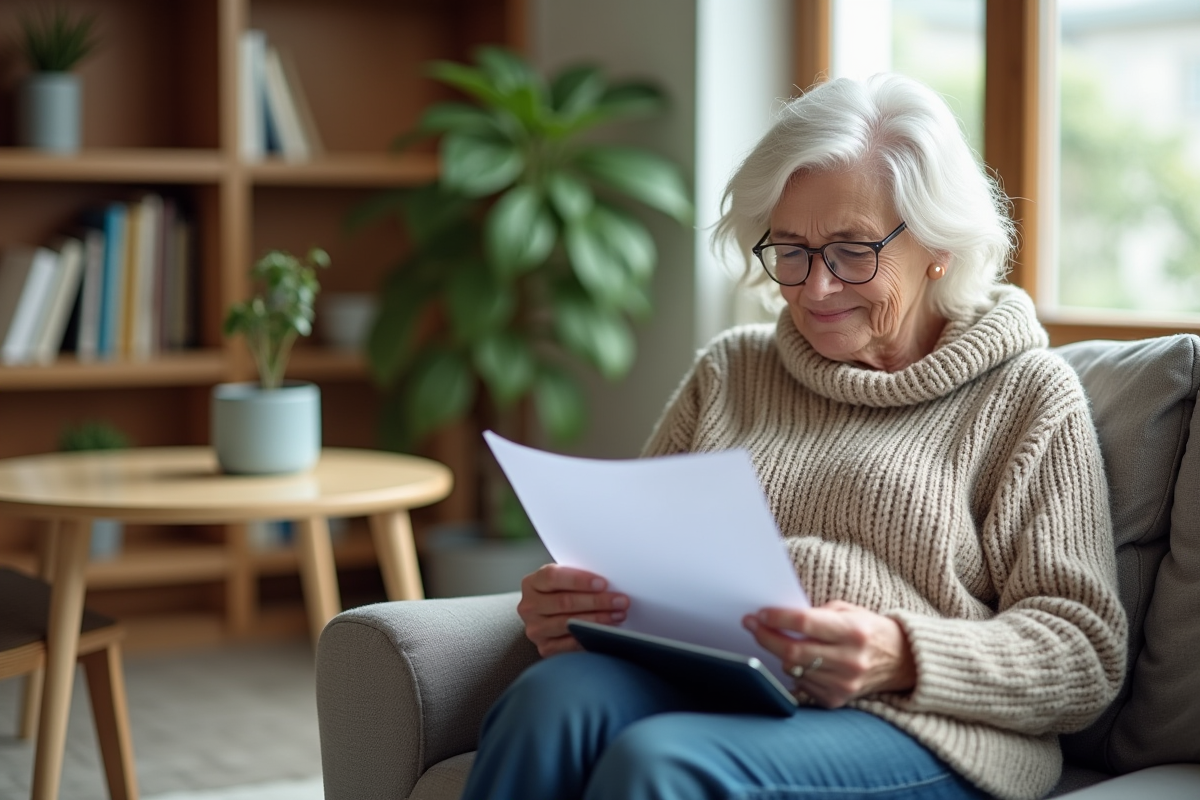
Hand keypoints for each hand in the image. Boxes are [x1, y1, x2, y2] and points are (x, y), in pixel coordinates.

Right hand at [517, 564, 629, 656]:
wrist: (550, 617)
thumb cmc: (563, 593)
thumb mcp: (564, 580)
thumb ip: (578, 577)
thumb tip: (610, 581)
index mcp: (532, 583)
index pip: (553, 577)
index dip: (579, 580)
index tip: (603, 583)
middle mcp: (528, 606)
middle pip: (564, 602)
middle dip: (597, 601)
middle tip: (620, 601)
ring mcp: (535, 629)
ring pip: (569, 623)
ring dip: (598, 620)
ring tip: (618, 615)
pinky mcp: (544, 648)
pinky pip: (570, 644)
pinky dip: (589, 637)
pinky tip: (605, 632)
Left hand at [742, 600, 915, 707]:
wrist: (901, 661)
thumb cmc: (868, 629)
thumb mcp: (847, 611)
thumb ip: (816, 614)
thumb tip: (777, 617)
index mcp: (853, 631)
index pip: (805, 623)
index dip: (777, 617)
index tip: (760, 613)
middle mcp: (849, 660)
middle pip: (793, 650)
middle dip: (766, 636)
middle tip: (752, 625)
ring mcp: (844, 683)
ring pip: (794, 669)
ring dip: (778, 653)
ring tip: (775, 639)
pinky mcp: (838, 700)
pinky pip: (802, 684)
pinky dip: (795, 670)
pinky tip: (800, 660)